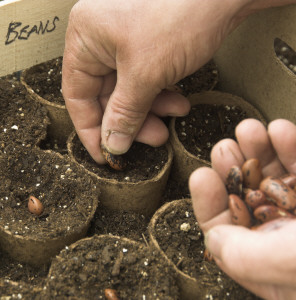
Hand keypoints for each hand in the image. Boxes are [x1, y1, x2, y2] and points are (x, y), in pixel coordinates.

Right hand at [62, 0, 260, 162]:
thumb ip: (124, 113)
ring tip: (168, 123)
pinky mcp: (147, 42)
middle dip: (129, 121)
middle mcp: (99, 36)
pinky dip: (159, 94)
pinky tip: (177, 104)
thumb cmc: (181, 14)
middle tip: (148, 141)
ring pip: (127, 89)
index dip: (90, 129)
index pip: (77, 94)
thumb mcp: (146, 74)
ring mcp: (123, 38)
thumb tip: (112, 145)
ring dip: (148, 111)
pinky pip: (144, 78)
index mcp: (85, 36)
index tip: (104, 155)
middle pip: (105, 94)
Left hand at [189, 119, 295, 299]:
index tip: (200, 176)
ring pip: (271, 175)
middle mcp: (282, 237)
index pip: (225, 231)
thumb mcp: (287, 266)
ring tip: (248, 130)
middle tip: (223, 147)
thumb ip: (243, 256)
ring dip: (258, 150)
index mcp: (267, 264)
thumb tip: (213, 239)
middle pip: (246, 196)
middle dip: (231, 167)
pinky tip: (280, 130)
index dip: (207, 202)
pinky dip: (290, 144)